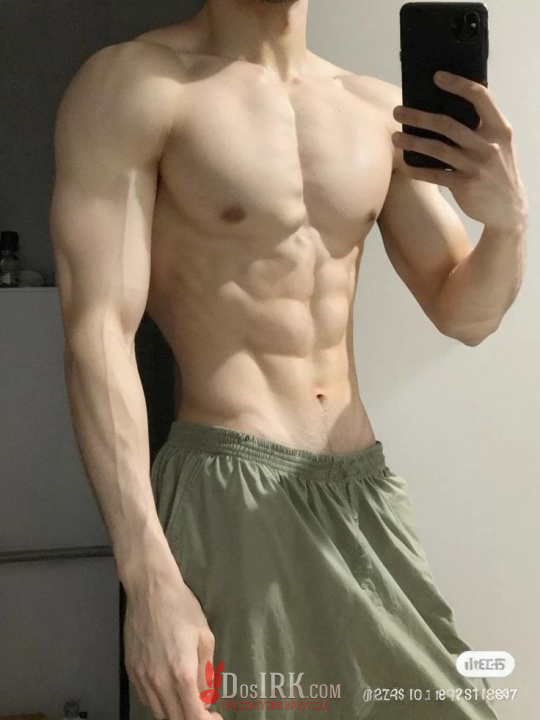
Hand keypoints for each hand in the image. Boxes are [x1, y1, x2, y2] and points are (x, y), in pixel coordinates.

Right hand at [124, 571, 223, 719]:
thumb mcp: (205, 636)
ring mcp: (142, 678)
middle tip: (204, 710)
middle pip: (175, 719)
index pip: (193, 716)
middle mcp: (159, 682)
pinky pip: (145, 698)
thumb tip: (206, 696)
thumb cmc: (181, 608)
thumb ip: (206, 671)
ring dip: (175, 712)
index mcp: (182, 674)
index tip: (215, 717)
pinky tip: (168, 690)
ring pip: (158, 712)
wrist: (150, 589)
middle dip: (192, 718)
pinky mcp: (131, 671)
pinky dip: (159, 702)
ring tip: (188, 700)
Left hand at [391, 70, 528, 231]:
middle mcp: (489, 145)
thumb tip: (448, 107)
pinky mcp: (465, 185)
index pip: (481, 97)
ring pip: (437, 149)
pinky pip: (435, 175)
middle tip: (397, 110)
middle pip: (448, 124)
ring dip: (413, 141)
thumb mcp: (499, 144)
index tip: (437, 77)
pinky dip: (418, 170)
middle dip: (419, 116)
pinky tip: (405, 166)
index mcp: (500, 129)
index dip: (459, 84)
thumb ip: (481, 127)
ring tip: (395, 137)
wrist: (508, 208)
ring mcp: (476, 166)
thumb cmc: (497, 170)